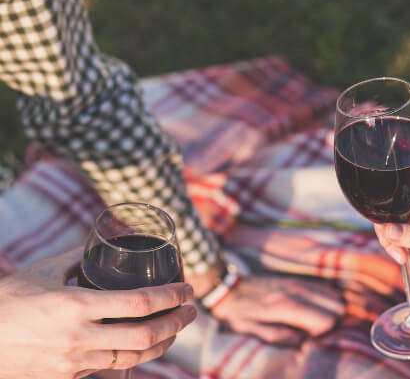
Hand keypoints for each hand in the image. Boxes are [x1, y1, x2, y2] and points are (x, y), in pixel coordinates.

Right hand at [0, 247, 196, 378]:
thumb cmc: (7, 301)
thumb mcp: (41, 272)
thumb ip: (75, 257)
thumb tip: (101, 243)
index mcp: (74, 305)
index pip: (139, 302)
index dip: (171, 297)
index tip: (187, 289)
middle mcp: (78, 336)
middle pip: (146, 335)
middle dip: (178, 322)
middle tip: (191, 311)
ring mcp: (74, 362)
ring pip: (134, 357)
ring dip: (163, 343)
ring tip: (176, 330)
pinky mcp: (69, 377)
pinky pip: (111, 368)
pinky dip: (134, 356)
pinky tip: (145, 346)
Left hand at [211, 275, 344, 344]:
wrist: (228, 289)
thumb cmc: (238, 314)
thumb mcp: (252, 331)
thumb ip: (278, 336)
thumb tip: (302, 341)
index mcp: (286, 306)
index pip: (326, 319)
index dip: (325, 333)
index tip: (312, 339)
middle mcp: (297, 291)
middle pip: (336, 307)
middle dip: (333, 321)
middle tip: (317, 331)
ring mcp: (299, 282)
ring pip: (334, 295)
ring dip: (332, 310)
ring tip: (317, 321)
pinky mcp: (298, 279)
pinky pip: (326, 287)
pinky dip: (328, 299)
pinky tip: (317, 309)